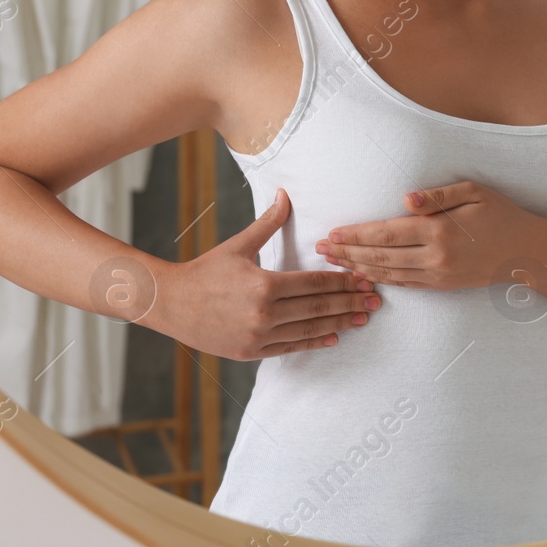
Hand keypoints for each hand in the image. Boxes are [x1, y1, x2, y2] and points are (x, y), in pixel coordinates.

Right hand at [146, 187, 381, 359]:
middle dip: (351, 303)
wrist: (170, 304)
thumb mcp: (238, 245)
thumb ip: (268, 223)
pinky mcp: (250, 352)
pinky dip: (314, 343)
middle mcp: (263, 313)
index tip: (365, 279)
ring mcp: (257, 336)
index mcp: (264, 284)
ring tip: (363, 318)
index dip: (344, 281)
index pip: (316, 282)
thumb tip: (285, 194)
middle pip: (319, 307)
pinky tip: (334, 338)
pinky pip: (290, 347)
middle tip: (376, 301)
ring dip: (340, 324)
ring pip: (309, 330)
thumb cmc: (206, 271)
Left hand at [316, 179, 546, 290]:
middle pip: (380, 256)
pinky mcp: (442, 285)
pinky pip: (404, 284)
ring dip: (356, 268)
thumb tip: (404, 198)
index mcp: (439, 231)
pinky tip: (363, 275)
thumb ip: (437, 195)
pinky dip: (379, 280)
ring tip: (333, 262)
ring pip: (387, 273)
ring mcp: (437, 275)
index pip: (386, 233)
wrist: (526, 251)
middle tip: (320, 249)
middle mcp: (434, 257)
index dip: (355, 234)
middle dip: (346, 253)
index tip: (332, 232)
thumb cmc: (501, 215)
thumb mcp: (474, 192)